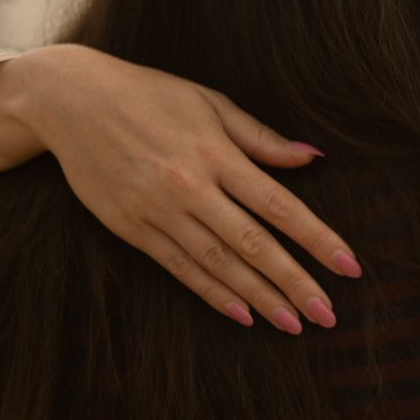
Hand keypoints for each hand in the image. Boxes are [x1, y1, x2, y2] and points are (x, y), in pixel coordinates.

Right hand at [17, 47, 360, 333]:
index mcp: (215, 152)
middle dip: (295, 282)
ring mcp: (157, 211)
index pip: (279, 205)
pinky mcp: (130, 228)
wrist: (70, 100)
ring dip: (259, 297)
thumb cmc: (150, 94)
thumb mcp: (210, 103)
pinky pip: (179, 268)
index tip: (349, 266)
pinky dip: (212, 293)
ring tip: (292, 324)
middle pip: (253, 244)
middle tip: (327, 315)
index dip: (317, 238)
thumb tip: (313, 158)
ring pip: (218, 264)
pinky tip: (242, 315)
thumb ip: (261, 137)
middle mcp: (189, 186)